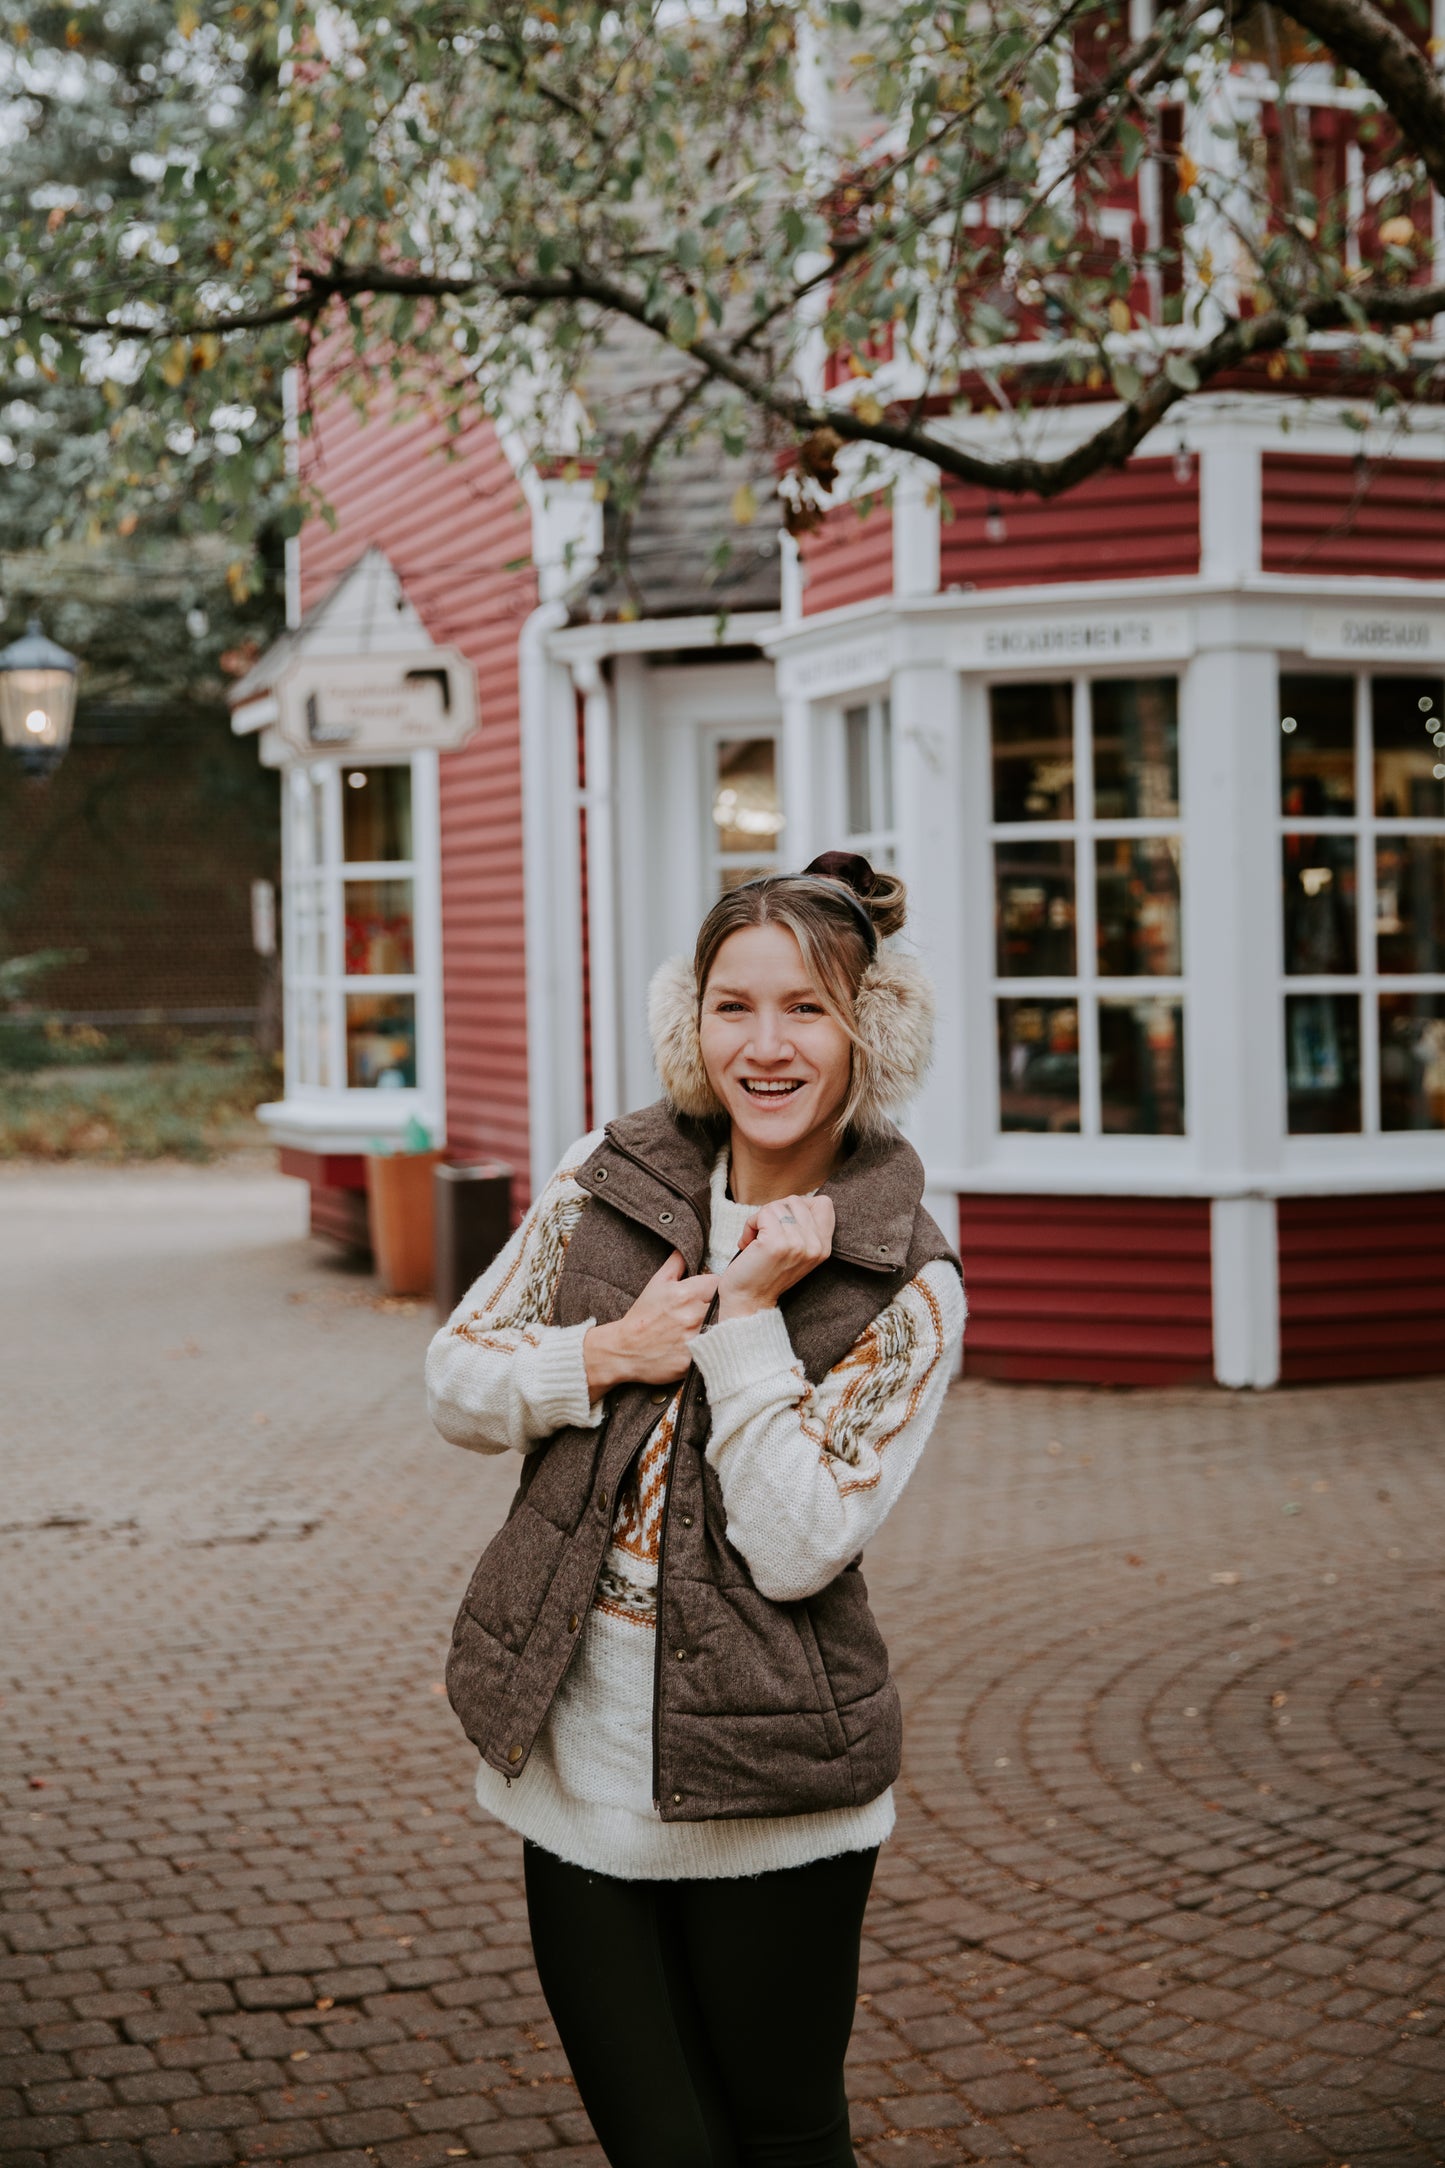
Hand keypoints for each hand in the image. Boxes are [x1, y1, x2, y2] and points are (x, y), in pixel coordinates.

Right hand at [583, 1251, 717, 1396]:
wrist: (624, 1350)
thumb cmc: (642, 1316)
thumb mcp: (656, 1284)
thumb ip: (675, 1263)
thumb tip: (686, 1248)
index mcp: (686, 1293)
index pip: (720, 1283)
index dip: (718, 1288)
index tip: (713, 1294)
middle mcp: (693, 1314)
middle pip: (725, 1306)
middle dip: (722, 1307)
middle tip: (713, 1312)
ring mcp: (694, 1338)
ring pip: (723, 1328)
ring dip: (720, 1327)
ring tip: (711, 1328)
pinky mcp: (694, 1359)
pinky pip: (714, 1350)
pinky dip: (713, 1347)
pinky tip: (707, 1346)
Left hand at [716, 1194, 834, 1320]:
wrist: (749, 1300)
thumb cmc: (766, 1272)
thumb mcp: (797, 1251)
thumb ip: (804, 1228)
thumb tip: (795, 1201)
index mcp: (824, 1247)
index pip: (824, 1204)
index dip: (800, 1206)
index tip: (784, 1224)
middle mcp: (815, 1246)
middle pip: (796, 1200)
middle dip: (775, 1212)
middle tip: (765, 1234)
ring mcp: (798, 1244)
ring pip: (778, 1205)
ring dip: (760, 1219)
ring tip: (756, 1241)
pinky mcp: (777, 1243)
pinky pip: (762, 1214)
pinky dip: (750, 1225)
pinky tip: (747, 1243)